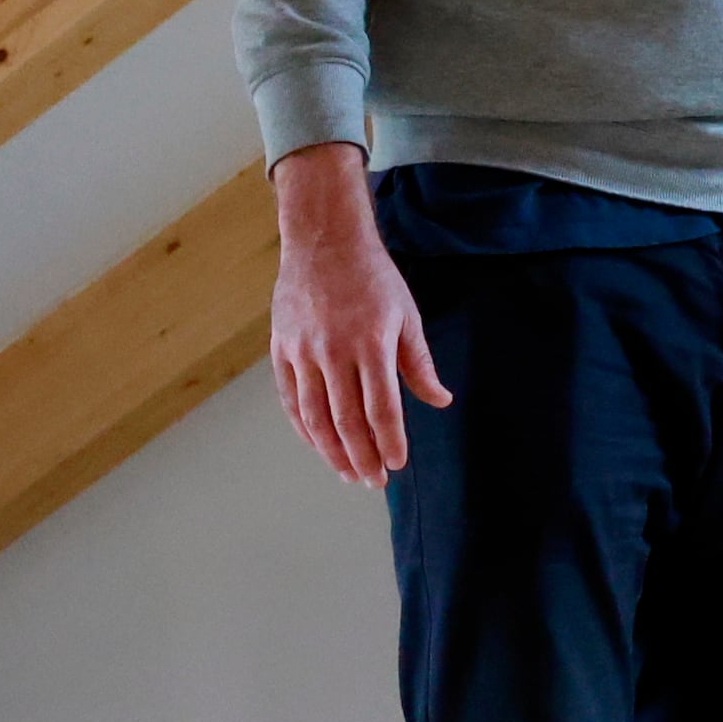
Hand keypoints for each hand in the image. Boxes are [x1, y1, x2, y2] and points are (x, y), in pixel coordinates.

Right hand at [268, 144, 447, 484]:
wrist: (324, 240)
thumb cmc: (372, 278)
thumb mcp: (406, 315)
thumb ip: (419, 363)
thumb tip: (440, 401)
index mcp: (372, 342)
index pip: (382, 408)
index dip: (389, 442)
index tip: (397, 464)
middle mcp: (335, 350)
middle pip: (347, 420)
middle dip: (362, 457)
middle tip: (374, 481)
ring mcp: (304, 351)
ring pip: (315, 416)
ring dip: (331, 451)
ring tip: (348, 472)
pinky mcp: (282, 348)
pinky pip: (290, 399)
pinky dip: (303, 427)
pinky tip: (318, 445)